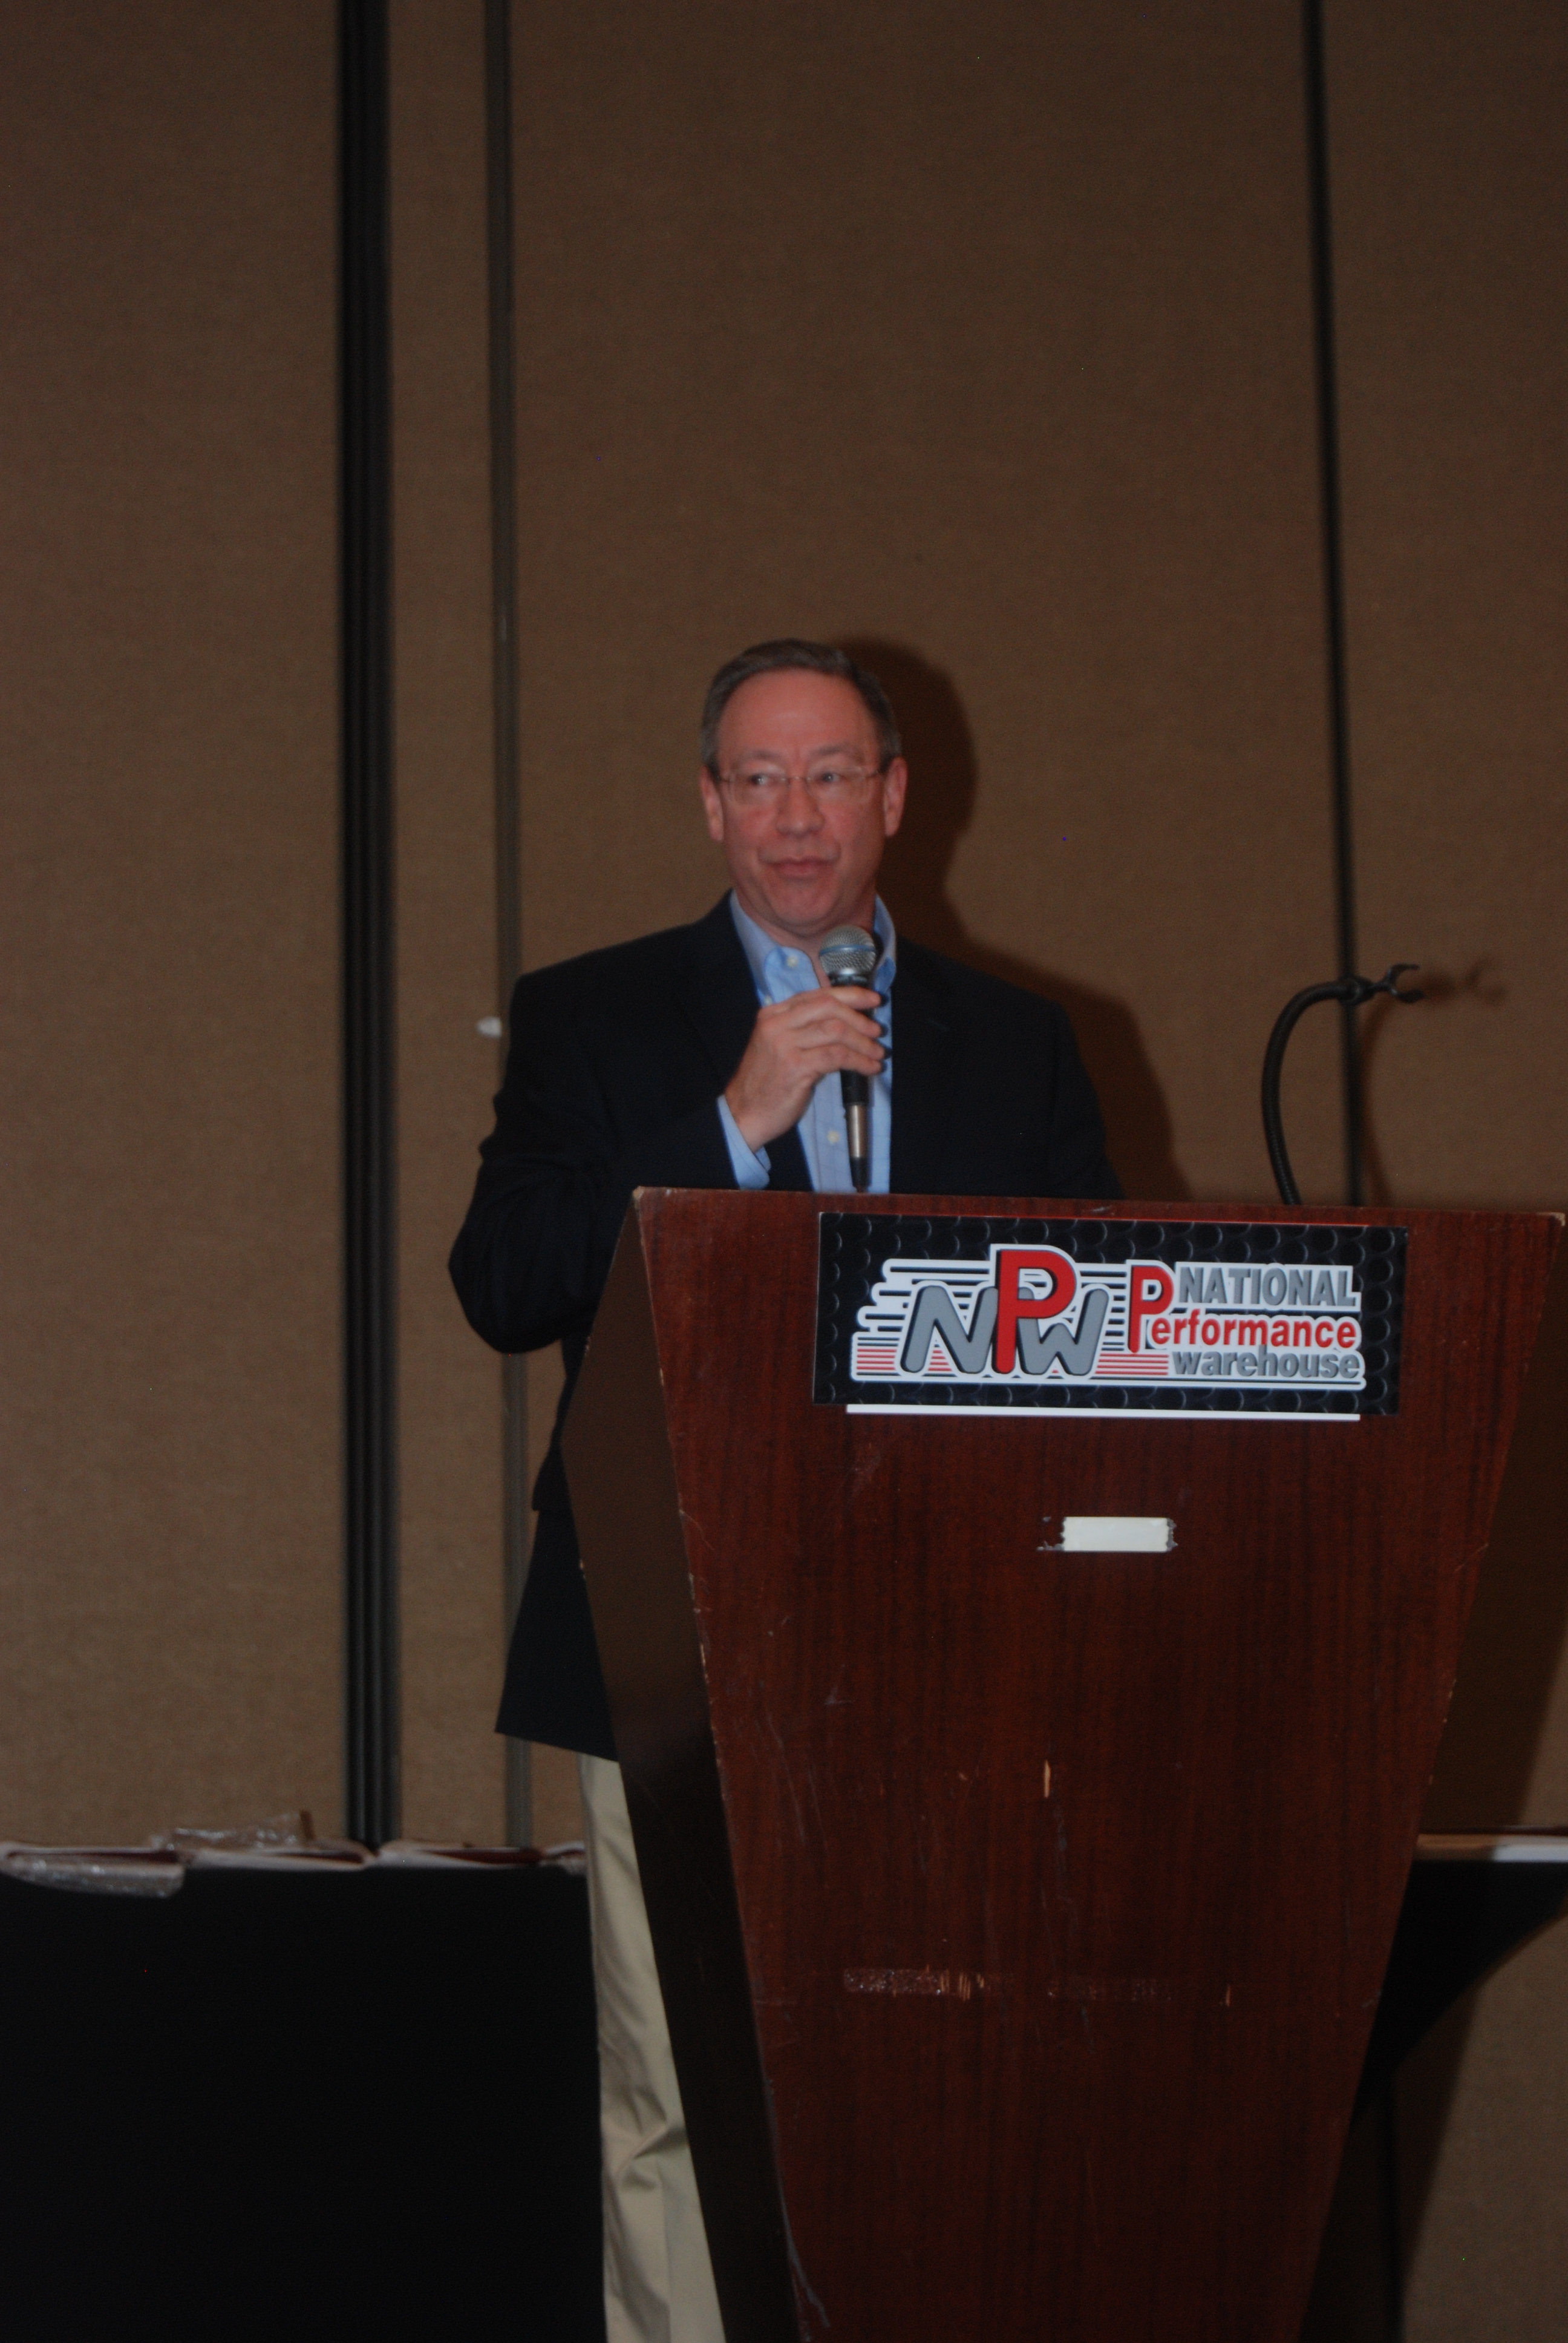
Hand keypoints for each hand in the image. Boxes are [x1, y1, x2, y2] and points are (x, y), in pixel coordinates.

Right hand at [725, 984, 884, 1151]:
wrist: (743, 1113)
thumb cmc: (766, 1082)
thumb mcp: (779, 1045)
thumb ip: (803, 1028)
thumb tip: (845, 1020)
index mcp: (773, 1014)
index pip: (817, 995)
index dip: (850, 995)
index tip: (871, 999)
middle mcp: (777, 1024)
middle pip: (829, 1007)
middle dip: (859, 1017)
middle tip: (877, 1030)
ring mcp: (784, 1044)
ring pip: (836, 1031)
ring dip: (863, 1042)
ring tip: (877, 1052)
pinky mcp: (795, 1067)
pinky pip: (836, 1057)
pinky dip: (858, 1061)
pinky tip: (869, 1068)